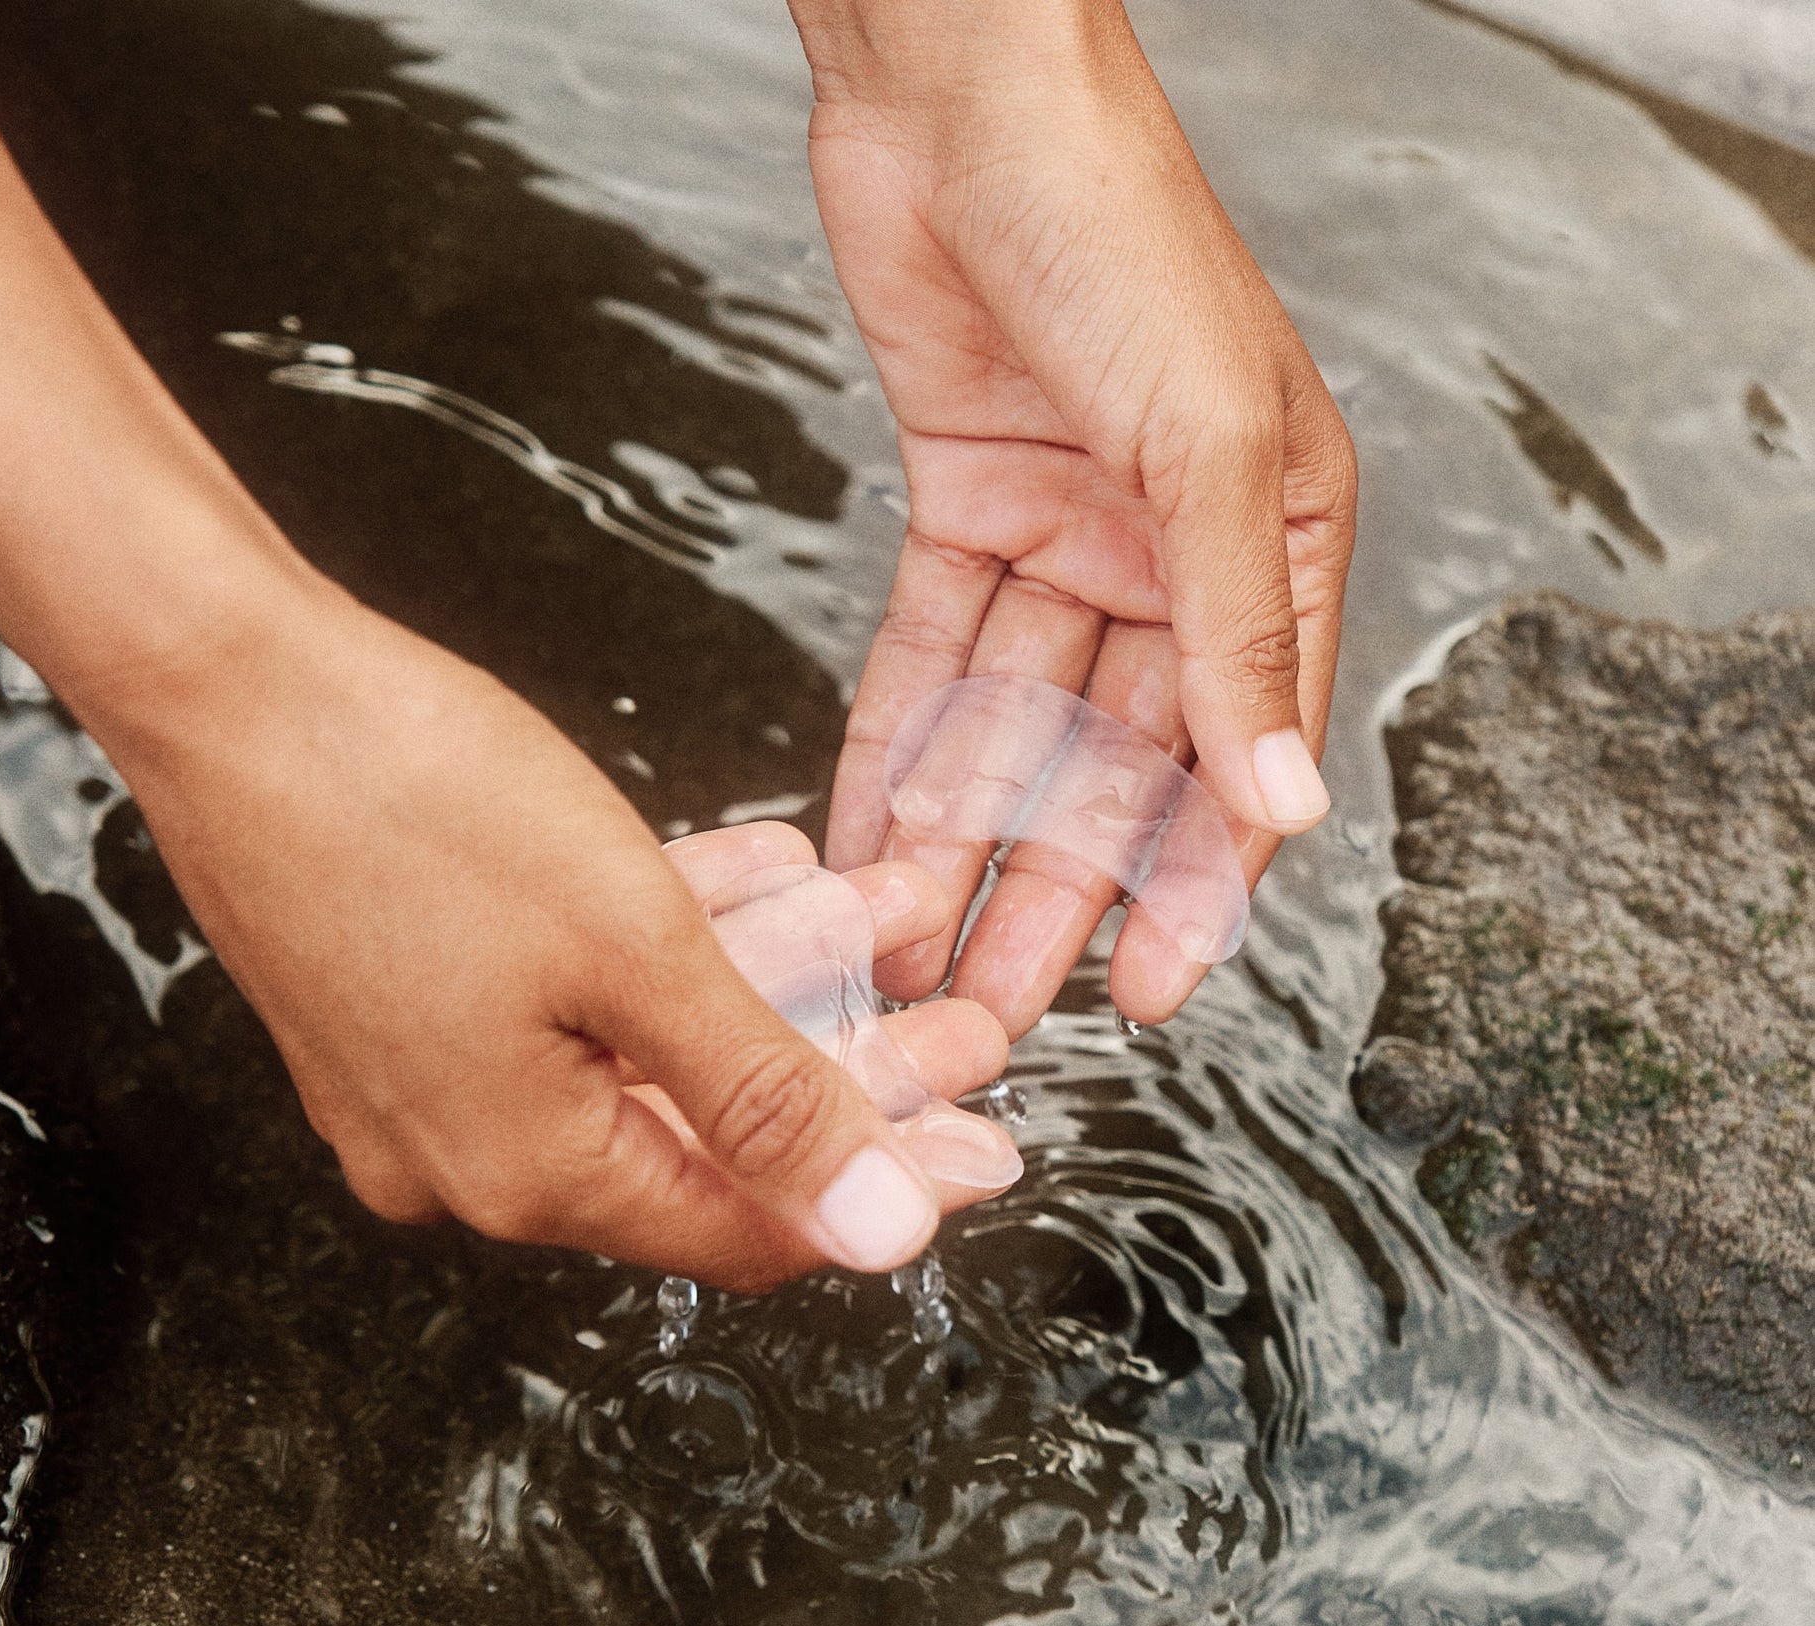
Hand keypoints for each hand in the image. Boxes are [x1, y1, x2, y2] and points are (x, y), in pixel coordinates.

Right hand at [103, 577, 1010, 1288]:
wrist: (229, 682)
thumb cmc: (412, 802)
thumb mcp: (634, 952)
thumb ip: (768, 1097)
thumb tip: (883, 1233)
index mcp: (527, 1173)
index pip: (752, 1225)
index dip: (879, 1183)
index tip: (978, 1135)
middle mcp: (472, 1157)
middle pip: (711, 1138)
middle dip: (848, 1066)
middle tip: (960, 1021)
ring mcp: (432, 1082)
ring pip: (653, 1054)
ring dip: (773, 984)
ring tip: (880, 917)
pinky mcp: (416, 1002)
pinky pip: (582, 1002)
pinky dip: (672, 951)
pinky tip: (764, 879)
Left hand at [792, 0, 1355, 1036]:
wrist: (957, 92)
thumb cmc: (1113, 224)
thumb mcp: (1203, 442)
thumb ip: (1238, 631)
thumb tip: (1283, 806)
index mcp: (1273, 538)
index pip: (1238, 752)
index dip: (1194, 884)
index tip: (1149, 993)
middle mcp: (1172, 552)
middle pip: (1112, 763)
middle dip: (1053, 891)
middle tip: (997, 1006)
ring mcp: (1066, 539)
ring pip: (1013, 730)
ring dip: (963, 839)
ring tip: (912, 945)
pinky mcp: (965, 514)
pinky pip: (929, 661)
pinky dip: (897, 746)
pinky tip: (869, 836)